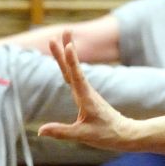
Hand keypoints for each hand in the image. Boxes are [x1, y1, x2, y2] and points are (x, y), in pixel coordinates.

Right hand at [38, 32, 138, 150]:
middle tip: (64, 30)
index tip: (68, 46)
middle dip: (67, 49)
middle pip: (73, 68)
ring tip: (61, 38)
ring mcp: (86, 92)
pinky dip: (68, 66)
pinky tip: (65, 61)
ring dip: (67, 54)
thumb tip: (40, 131)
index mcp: (86, 98)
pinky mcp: (86, 95)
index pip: (76, 76)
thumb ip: (62, 132)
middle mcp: (86, 91)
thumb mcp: (83, 135)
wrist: (124, 134)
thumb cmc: (106, 135)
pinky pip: (74, 77)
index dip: (72, 61)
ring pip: (73, 70)